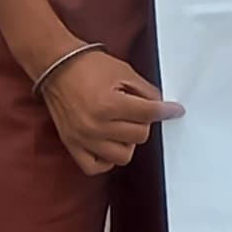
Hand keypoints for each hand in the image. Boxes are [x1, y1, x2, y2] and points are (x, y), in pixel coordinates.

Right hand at [38, 45, 183, 174]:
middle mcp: (95, 125)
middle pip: (140, 136)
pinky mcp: (71, 144)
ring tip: (122, 127)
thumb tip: (161, 107)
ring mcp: (82, 138)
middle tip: (135, 109)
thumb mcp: (123, 70)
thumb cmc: (87, 65)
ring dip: (127, 141)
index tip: (175, 110)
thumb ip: (146, 90)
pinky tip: (109, 144)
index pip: (149, 114)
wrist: (56, 65)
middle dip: (143, 121)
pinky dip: (106, 160)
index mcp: (109, 104)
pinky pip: (94, 167)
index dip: (167, 110)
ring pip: (122, 156)